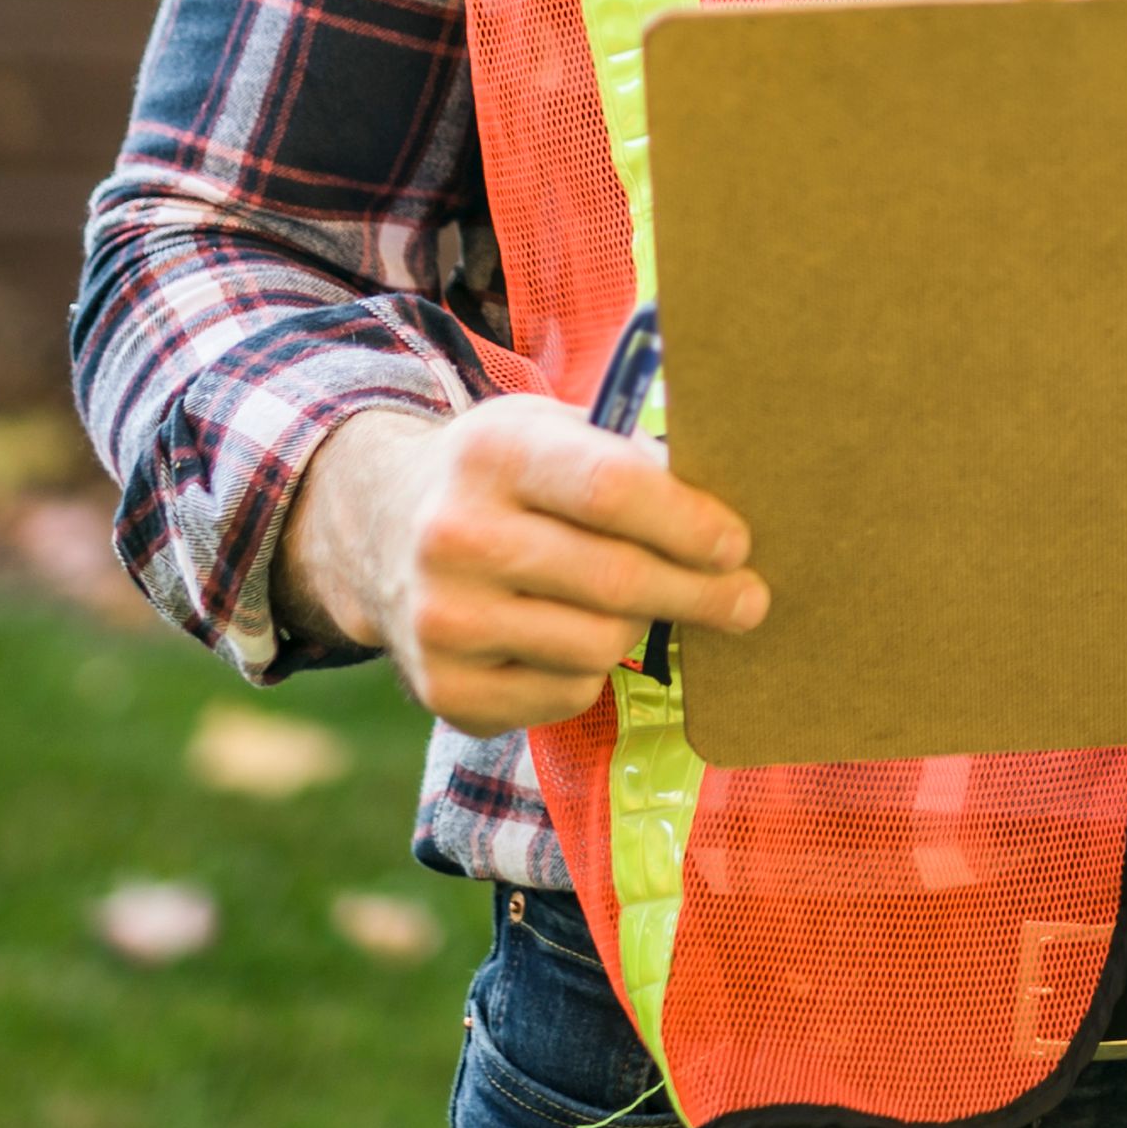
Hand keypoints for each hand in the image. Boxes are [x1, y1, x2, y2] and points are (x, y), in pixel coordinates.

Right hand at [280, 398, 768, 735]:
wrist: (378, 530)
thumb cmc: (500, 477)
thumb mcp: (549, 432)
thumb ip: (628, 459)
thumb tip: (725, 513)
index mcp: (491, 452)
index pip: (610, 489)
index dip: (687, 523)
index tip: (738, 545)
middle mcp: (453, 536)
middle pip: (614, 580)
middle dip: (699, 593)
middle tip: (748, 601)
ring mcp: (441, 620)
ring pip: (597, 646)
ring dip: (636, 630)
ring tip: (632, 605)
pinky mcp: (443, 689)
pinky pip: (565, 696)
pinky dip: (587, 672)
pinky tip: (567, 638)